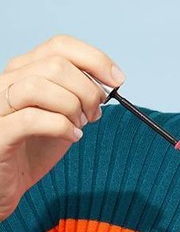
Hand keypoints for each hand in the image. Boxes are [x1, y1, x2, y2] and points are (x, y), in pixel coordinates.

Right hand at [0, 34, 124, 219]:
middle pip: (56, 64)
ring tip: (79, 124)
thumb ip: (77, 92)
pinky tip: (71, 137)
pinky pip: (31, 119)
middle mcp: (5, 81)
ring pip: (39, 85)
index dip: (94, 59)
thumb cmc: (31, 149)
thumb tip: (107, 80)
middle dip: (87, 89)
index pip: (60, 45)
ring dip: (72, 106)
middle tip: (95, 112)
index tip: (117, 80)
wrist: (5, 185)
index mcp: (22, 70)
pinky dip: (61, 127)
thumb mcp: (61, 113)